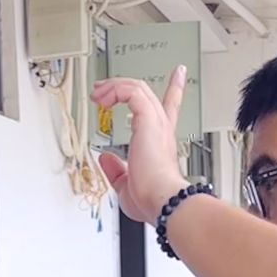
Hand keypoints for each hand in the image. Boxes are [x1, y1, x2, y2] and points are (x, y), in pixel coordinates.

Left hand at [93, 67, 190, 226]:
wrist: (163, 200)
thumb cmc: (152, 199)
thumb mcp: (126, 184)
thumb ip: (116, 170)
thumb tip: (105, 159)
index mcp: (161, 141)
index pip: (168, 107)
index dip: (173, 89)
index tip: (177, 75)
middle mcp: (161, 127)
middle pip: (146, 92)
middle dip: (123, 85)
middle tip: (104, 89)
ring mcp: (156, 122)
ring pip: (137, 87)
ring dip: (114, 87)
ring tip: (98, 94)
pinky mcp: (148, 119)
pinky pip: (131, 92)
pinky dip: (116, 90)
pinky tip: (105, 99)